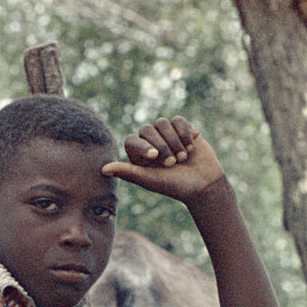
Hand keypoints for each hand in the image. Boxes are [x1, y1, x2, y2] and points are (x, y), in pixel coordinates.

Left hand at [102, 116, 226, 203]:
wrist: (203, 184)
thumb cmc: (174, 185)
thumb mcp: (149, 180)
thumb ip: (127, 172)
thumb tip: (103, 169)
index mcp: (139, 155)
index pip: (132, 140)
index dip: (143, 146)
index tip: (155, 157)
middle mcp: (152, 143)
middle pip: (148, 129)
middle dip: (162, 145)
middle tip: (172, 163)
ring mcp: (168, 135)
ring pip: (163, 122)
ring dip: (174, 141)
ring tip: (182, 157)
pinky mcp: (184, 129)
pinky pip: (178, 120)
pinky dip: (185, 134)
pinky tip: (190, 148)